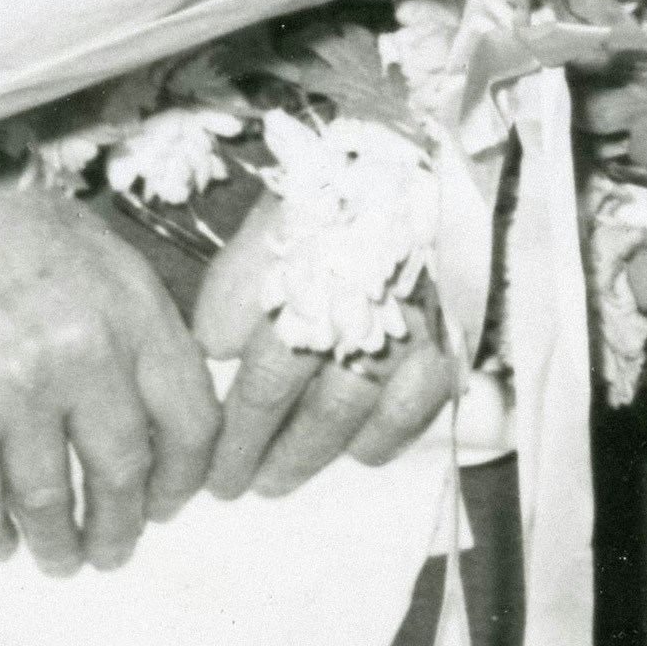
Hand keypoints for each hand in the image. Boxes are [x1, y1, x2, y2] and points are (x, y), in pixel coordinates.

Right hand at [0, 173, 221, 571]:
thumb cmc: (0, 212)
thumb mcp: (99, 253)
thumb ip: (134, 325)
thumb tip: (156, 401)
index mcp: (135, 313)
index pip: (189, 421)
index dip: (186, 477)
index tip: (174, 502)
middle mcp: (87, 354)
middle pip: (125, 471)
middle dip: (123, 525)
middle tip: (115, 548)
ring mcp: (18, 386)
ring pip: (51, 498)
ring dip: (60, 543)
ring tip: (59, 559)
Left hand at [193, 188, 464, 500]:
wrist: (448, 163)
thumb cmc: (356, 183)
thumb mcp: (288, 204)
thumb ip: (245, 272)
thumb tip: (213, 345)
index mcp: (297, 250)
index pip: (240, 324)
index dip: (215, 376)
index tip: (198, 419)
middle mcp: (342, 290)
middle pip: (276, 382)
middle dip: (244, 439)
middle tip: (223, 482)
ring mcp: (397, 320)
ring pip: (337, 408)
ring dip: (301, 452)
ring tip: (272, 482)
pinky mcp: (448, 339)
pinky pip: (410, 406)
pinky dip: (381, 437)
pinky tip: (358, 453)